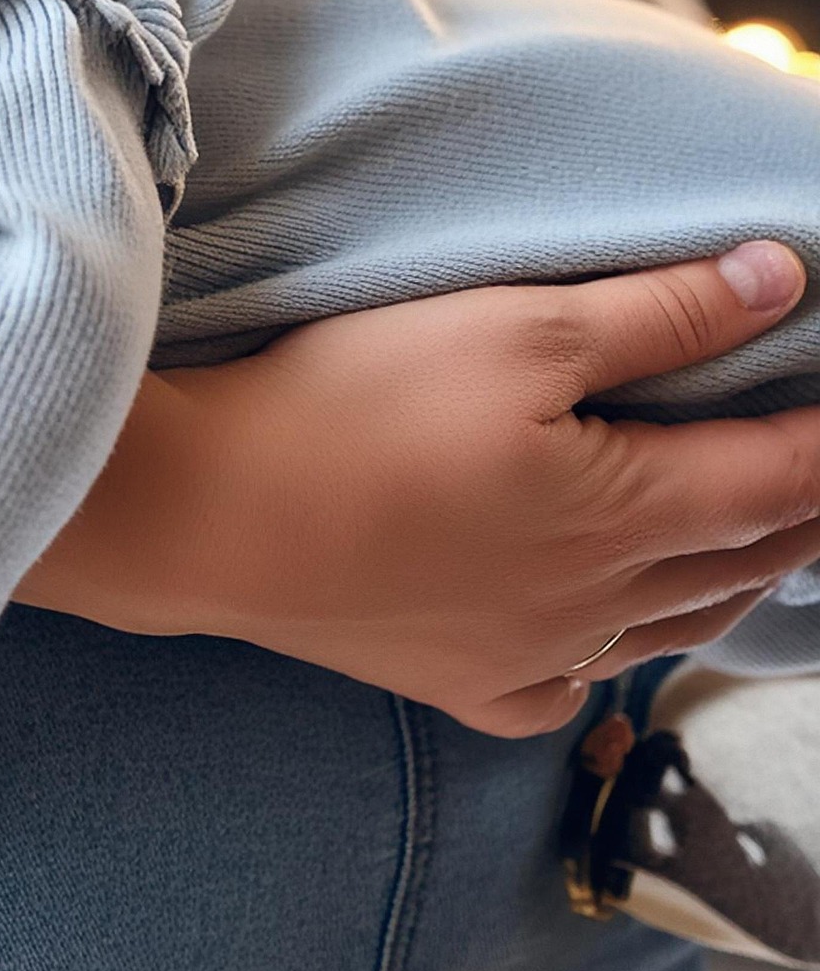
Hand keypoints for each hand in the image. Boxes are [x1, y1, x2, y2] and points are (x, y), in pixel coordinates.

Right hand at [34, 243, 819, 738]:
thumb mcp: (512, 330)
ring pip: (664, 630)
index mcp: (624, 511)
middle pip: (733, 560)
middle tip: (817, 480)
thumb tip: (781, 281)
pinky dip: (612, 659)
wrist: (210, 515)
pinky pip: (567, 689)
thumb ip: (657, 315)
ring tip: (756, 554)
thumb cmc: (354, 407)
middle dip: (793, 514)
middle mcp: (595, 603)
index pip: (774, 477)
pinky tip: (601, 647)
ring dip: (727, 586)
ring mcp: (523, 655)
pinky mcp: (452, 682)